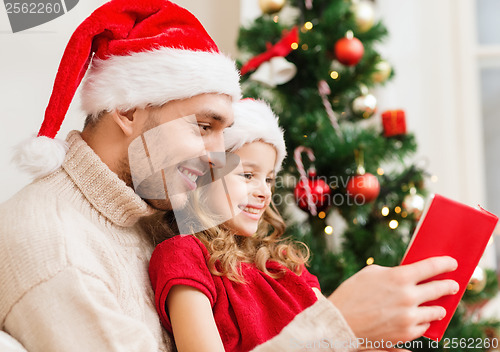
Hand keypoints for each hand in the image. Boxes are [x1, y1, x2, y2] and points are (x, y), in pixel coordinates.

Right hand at [328, 256, 458, 343]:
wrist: (339, 322)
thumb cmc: (352, 293)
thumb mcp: (371, 273)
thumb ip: (394, 272)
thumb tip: (410, 275)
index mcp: (399, 277)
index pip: (431, 267)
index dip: (445, 263)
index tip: (452, 263)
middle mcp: (408, 297)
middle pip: (440, 289)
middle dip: (449, 285)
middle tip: (453, 285)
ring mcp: (409, 317)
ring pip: (436, 311)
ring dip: (438, 307)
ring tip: (438, 306)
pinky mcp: (406, 334)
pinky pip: (423, 327)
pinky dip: (422, 322)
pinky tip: (419, 318)